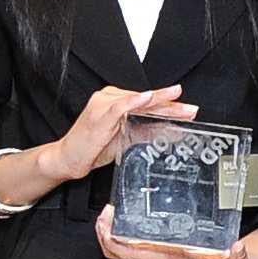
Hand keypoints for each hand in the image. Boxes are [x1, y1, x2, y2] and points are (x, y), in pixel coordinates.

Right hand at [43, 84, 194, 187]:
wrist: (67, 159)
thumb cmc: (92, 149)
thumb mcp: (125, 140)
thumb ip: (145, 133)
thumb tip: (170, 132)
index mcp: (116, 102)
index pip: (147, 103)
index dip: (169, 107)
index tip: (187, 111)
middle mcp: (109, 99)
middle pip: (145, 101)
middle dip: (170, 105)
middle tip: (190, 108)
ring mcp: (103, 104)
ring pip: (136, 100)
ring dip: (158, 101)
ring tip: (176, 100)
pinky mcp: (98, 114)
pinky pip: (119, 106)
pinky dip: (134, 102)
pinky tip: (147, 98)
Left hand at [94, 209, 257, 258]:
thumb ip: (238, 258)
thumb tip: (238, 248)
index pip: (136, 254)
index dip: (117, 243)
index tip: (109, 226)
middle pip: (120, 253)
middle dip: (105, 235)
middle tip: (103, 214)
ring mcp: (154, 256)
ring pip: (122, 250)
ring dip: (109, 233)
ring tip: (107, 213)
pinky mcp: (156, 252)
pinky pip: (131, 246)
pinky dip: (121, 233)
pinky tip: (121, 218)